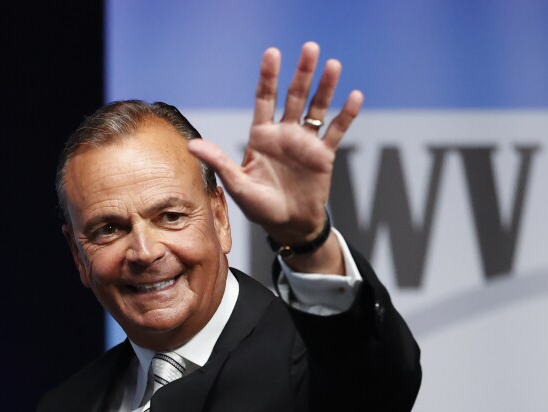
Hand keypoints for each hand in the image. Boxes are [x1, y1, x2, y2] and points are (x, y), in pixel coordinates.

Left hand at [188, 41, 362, 252]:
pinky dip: (346, 115)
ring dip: (325, 87)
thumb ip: (219, 162)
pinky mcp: (323, 155)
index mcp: (261, 137)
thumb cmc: (260, 208)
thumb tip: (192, 145)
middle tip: (310, 48)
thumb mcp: (237, 185)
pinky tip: (355, 96)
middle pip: (294, 96)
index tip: (272, 54)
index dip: (268, 77)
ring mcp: (305, 142)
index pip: (265, 100)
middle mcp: (284, 134)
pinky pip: (336, 131)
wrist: (289, 226)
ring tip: (333, 65)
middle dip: (302, 73)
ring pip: (317, 108)